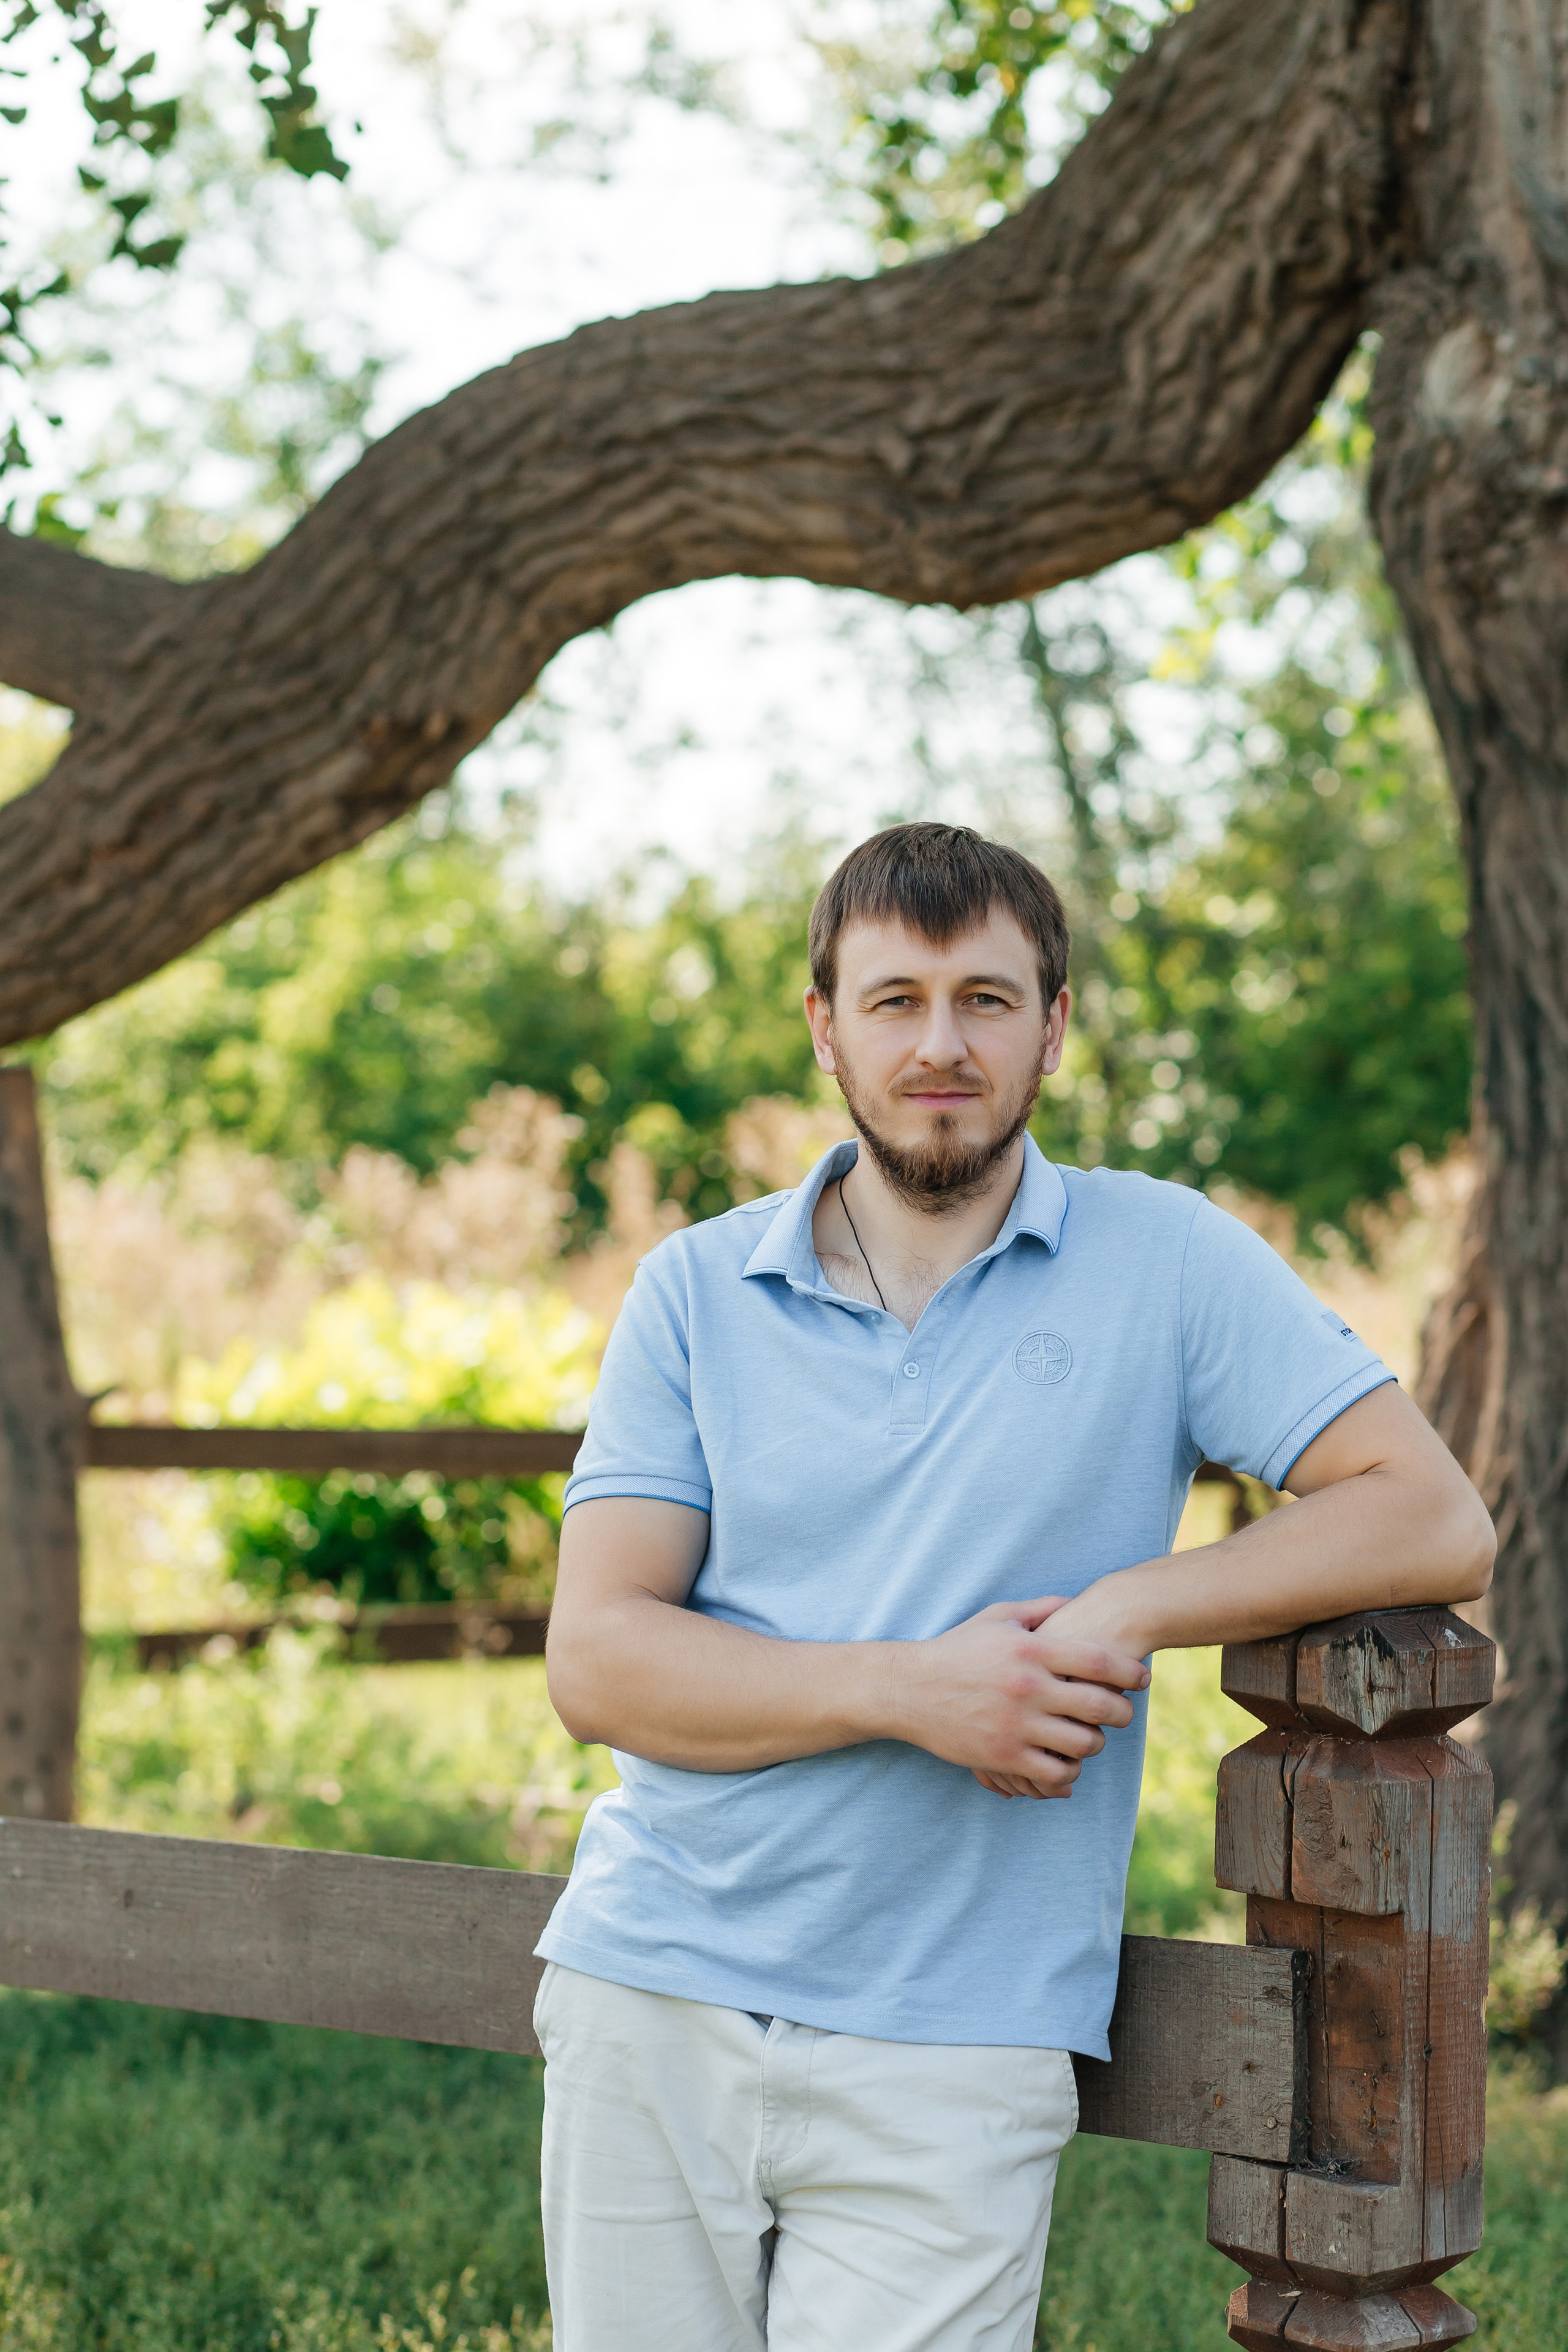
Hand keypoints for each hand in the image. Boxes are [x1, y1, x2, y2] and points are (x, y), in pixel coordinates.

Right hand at [887, 1596, 1149, 1801]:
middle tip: (1124, 1713)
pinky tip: (1066, 1764)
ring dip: (1096, 1743)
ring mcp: (1016, 1725)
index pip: (1099, 1661)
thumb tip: (1078, 1601)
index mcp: (1030, 1650)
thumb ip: (1041, 1609)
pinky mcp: (1003, 1757)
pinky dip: (1069, 1772)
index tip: (1143, 1678)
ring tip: (1092, 1738)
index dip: (1131, 1672)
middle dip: (1123, 1712)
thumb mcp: (997, 1618)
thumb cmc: (956, 1649)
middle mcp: (1027, 1687)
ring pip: (1083, 1744)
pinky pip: (1055, 1773)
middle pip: (1101, 1706)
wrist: (909, 1689)